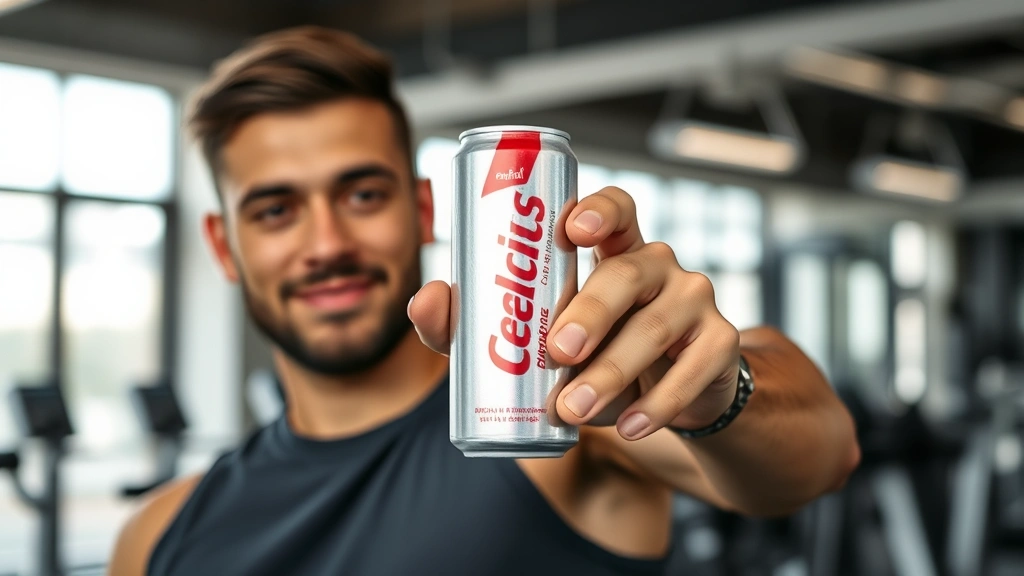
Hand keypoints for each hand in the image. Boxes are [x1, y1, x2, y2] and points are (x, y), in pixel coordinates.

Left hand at [409, 186, 740, 440]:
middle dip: (591, 311)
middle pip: (628, 271)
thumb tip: (429, 300)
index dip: (597, 209)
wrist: (662, 397)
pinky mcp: (719, 345)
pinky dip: (657, 404)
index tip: (570, 229)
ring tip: (575, 409)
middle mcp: (657, 265)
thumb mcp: (535, 338)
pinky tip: (630, 426)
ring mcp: (694, 300)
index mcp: (614, 249)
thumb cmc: (591, 354)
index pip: (616, 207)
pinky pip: (691, 371)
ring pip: (656, 326)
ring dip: (612, 371)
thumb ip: (476, 323)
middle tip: (556, 351)